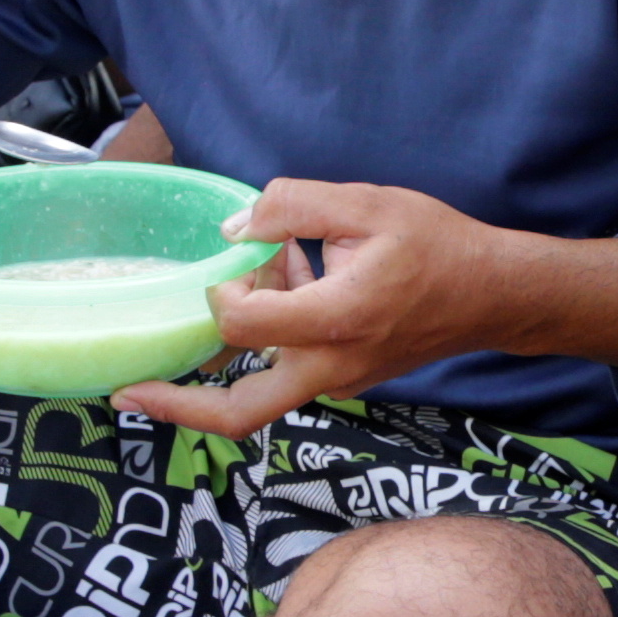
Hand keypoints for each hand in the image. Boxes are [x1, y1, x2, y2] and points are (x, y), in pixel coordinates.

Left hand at [113, 179, 617, 438]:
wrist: (494, 295)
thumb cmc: (435, 245)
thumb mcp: (365, 203)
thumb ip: (292, 207)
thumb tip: (233, 229)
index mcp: (335, 321)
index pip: (243, 325)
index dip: (222, 291)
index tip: (234, 260)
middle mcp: (329, 368)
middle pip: (238, 413)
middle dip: (177, 405)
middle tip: (123, 392)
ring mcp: (335, 383)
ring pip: (258, 388)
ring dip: (236, 343)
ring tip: (265, 268)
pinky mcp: (339, 381)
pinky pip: (285, 369)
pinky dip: (268, 334)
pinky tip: (291, 276)